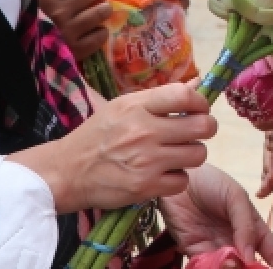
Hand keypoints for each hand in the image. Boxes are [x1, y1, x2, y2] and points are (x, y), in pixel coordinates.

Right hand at [6, 82, 214, 212]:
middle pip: (202, 126)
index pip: (186, 96)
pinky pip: (183, 181)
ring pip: (198, 155)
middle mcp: (144, 131)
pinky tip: (163, 174)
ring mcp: (147, 161)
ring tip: (176, 155)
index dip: (201, 103)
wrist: (67, 171)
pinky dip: (176, 179)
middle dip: (204, 129)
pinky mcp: (146, 187)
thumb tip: (197, 84)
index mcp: (136, 106)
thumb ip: (160, 98)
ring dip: (191, 155)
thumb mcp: (122, 107)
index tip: (199, 110)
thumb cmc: (96, 136)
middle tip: (194, 134)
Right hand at [37, 0, 110, 60]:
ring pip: (101, 11)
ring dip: (105, 10)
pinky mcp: (78, 49)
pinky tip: (95, 32)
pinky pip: (101, 34)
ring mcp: (68, 31)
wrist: (38, 55)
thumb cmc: (44, 22)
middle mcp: (57, 12)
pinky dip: (101, 33)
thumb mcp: (46, 0)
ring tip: (103, 10)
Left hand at [161, 165, 272, 268]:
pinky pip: (206, 268)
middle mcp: (236, 243)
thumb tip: (249, 256)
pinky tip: (216, 264)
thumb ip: (245, 225)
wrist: (179, 178)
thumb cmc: (211, 182)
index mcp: (252, 229)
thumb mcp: (235, 196)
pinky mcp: (195, 252)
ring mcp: (216, 249)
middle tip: (250, 267)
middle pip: (251, 266)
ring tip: (230, 263)